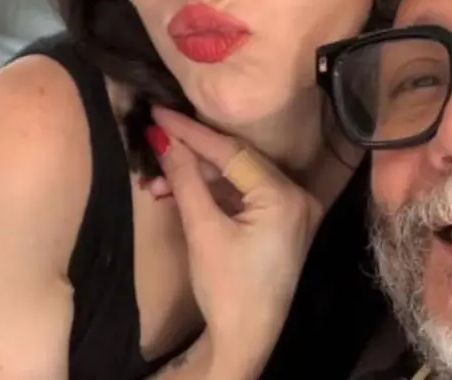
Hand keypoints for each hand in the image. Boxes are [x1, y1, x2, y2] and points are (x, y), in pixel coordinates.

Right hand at [151, 107, 323, 374]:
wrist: (246, 338)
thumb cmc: (227, 290)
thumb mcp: (202, 230)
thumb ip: (185, 179)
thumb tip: (162, 137)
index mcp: (286, 196)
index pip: (232, 152)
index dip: (192, 132)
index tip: (159, 113)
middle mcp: (298, 195)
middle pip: (236, 161)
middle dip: (190, 156)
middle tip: (152, 141)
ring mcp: (293, 208)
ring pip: (237, 177)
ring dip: (197, 177)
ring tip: (156, 181)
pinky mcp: (281, 220)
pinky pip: (244, 193)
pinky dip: (213, 192)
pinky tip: (178, 191)